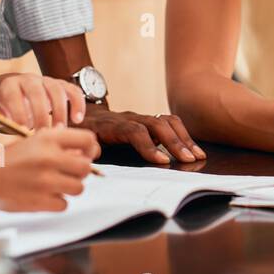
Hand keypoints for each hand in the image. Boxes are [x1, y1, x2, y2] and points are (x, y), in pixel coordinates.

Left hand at [0, 73, 84, 130]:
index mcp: (11, 85)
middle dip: (42, 113)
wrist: (17, 89)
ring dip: (61, 110)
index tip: (22, 129)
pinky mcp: (62, 85)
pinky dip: (77, 103)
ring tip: (61, 130)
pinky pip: (73, 90)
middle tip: (44, 133)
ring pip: (57, 90)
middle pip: (37, 92)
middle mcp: (30, 80)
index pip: (13, 95)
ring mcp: (47, 81)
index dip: (18, 111)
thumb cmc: (7, 105)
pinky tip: (77, 119)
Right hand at [0, 126, 100, 211]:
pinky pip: (63, 204)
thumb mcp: (32, 141)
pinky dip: (57, 202)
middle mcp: (48, 158)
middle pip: (87, 167)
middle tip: (70, 172)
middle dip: (81, 171)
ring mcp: (44, 181)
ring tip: (55, 184)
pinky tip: (44, 195)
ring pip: (78, 188)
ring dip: (70, 187)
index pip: (87, 139)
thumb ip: (59, 145)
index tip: (88, 154)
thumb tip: (86, 153)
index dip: (92, 148)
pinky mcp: (38, 201)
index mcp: (47, 138)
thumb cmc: (6, 158)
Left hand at [85, 107, 204, 163]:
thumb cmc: (80, 131)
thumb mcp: (76, 139)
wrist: (83, 111)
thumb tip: (95, 156)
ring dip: (183, 138)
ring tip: (198, 155)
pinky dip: (183, 135)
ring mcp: (140, 117)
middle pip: (156, 124)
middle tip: (189, 160)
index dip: (149, 146)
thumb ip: (85, 148)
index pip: (134, 131)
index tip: (162, 161)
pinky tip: (193, 149)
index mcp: (111, 125)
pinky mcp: (147, 120)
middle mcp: (129, 118)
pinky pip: (169, 123)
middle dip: (175, 142)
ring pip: (166, 122)